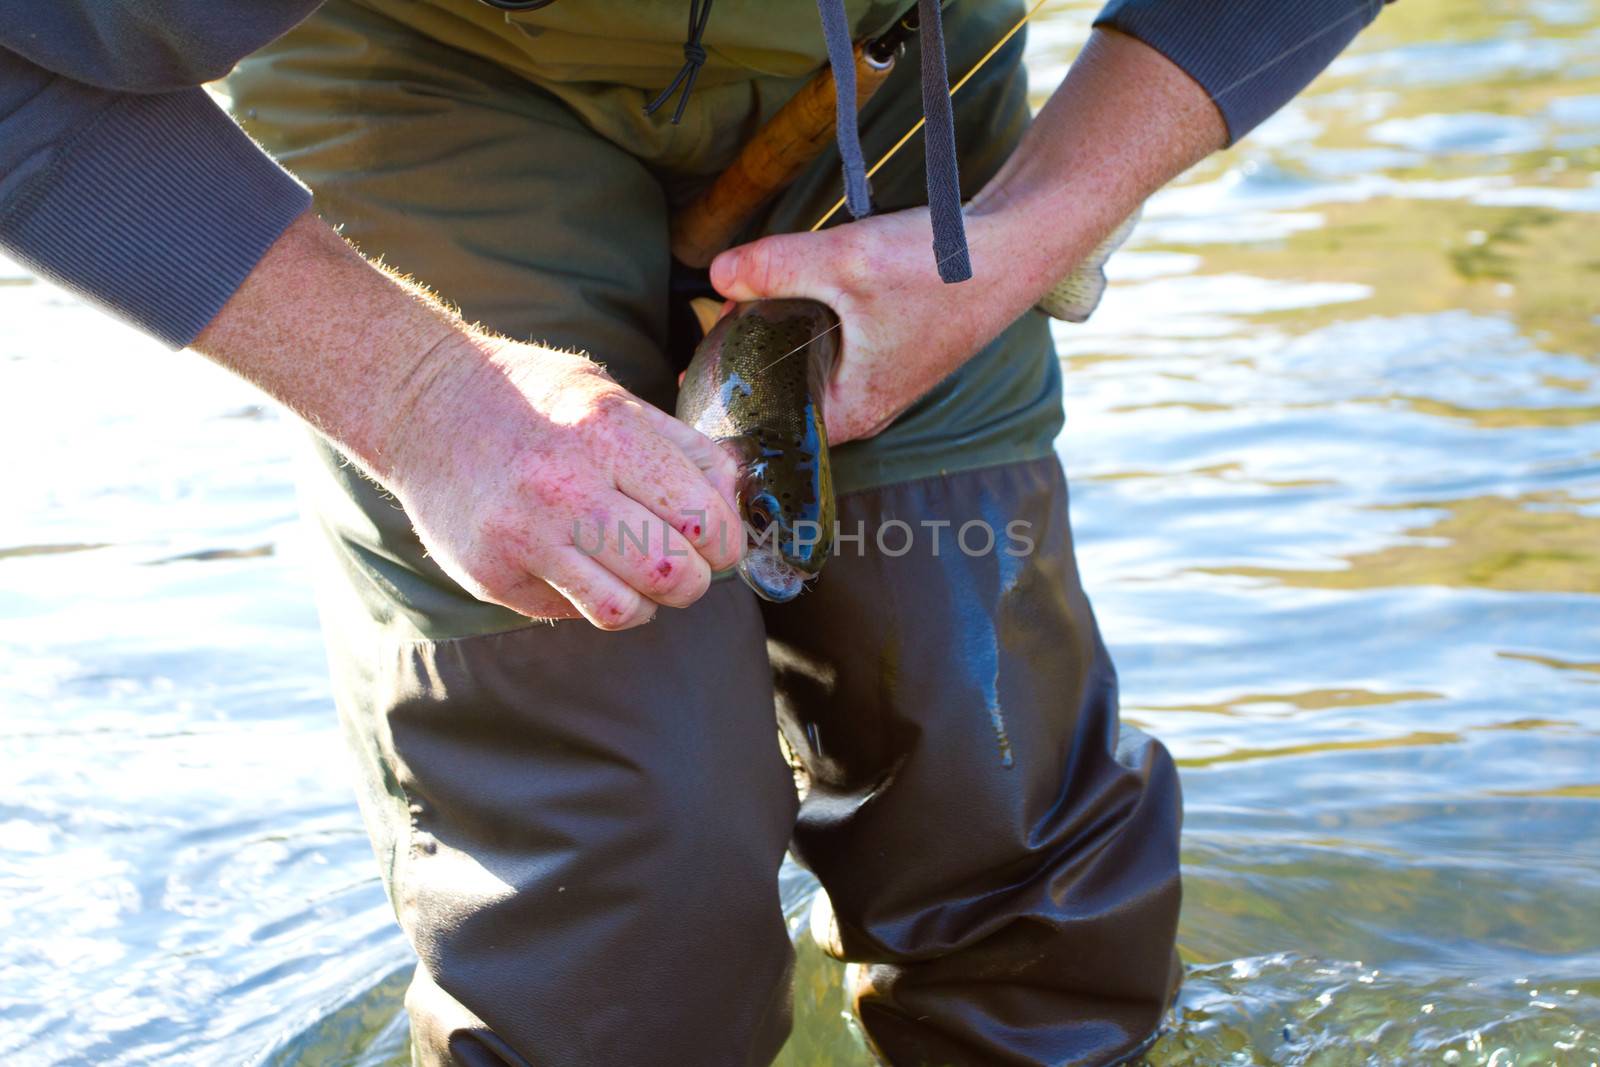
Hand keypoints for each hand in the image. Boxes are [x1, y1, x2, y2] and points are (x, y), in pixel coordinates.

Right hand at [377, 336, 743, 629]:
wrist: (423, 406)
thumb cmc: (537, 400)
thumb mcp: (615, 398)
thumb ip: (683, 448)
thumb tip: (738, 498)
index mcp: (608, 431)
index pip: (704, 519)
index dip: (724, 541)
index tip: (715, 539)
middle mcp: (564, 485)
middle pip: (671, 573)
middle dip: (693, 579)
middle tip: (682, 564)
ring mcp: (523, 535)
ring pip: (623, 612)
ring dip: (645, 603)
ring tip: (635, 574)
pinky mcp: (492, 574)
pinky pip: (569, 613)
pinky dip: (590, 600)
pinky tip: (579, 567)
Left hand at [706, 29, 1227, 446]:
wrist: (1018, 245)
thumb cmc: (942, 268)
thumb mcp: (844, 261)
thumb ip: (774, 268)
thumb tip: (716, 274)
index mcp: (852, 411)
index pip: (769, 429)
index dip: (728, 402)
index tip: (690, 373)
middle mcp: (866, 407)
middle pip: (784, 399)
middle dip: (746, 367)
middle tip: (709, 330)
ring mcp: (882, 380)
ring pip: (808, 371)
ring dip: (776, 343)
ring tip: (740, 307)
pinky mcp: (893, 349)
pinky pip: (833, 351)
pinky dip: (807, 327)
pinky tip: (789, 291)